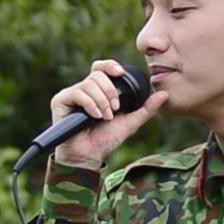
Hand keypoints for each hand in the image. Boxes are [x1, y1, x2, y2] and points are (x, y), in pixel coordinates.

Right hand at [51, 59, 167, 169]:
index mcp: (97, 91)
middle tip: (114, 109)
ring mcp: (71, 95)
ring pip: (89, 83)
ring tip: (105, 117)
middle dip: (109, 91)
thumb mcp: (129, 122)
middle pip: (97, 74)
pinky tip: (95, 116)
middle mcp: (83, 90)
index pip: (101, 68)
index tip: (120, 72)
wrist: (89, 157)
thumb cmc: (105, 141)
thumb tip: (164, 95)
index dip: (110, 66)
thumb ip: (146, 109)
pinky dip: (90, 104)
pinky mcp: (60, 101)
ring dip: (101, 101)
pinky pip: (77, 93)